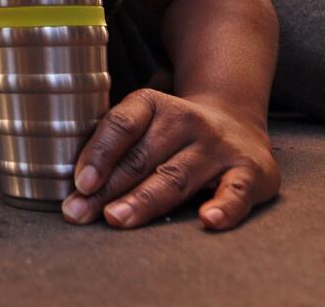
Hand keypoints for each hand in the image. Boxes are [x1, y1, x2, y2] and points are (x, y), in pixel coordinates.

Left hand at [62, 89, 279, 230]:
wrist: (236, 123)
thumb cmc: (171, 136)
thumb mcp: (142, 127)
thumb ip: (112, 150)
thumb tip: (74, 191)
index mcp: (154, 104)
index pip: (122, 125)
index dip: (99, 154)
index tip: (80, 183)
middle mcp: (188, 120)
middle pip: (142, 158)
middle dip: (108, 189)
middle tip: (80, 213)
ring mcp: (218, 147)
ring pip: (176, 177)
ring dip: (144, 201)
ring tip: (117, 218)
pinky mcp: (250, 172)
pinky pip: (236, 191)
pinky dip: (224, 207)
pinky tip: (207, 221)